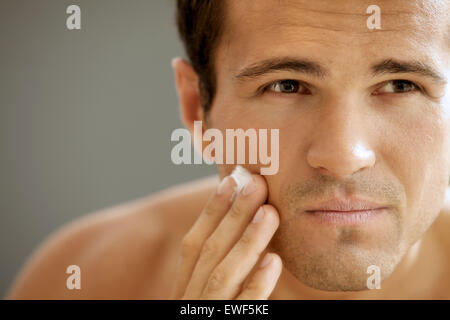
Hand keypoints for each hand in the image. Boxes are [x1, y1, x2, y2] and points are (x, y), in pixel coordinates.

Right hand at [170, 172, 281, 299]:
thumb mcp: (206, 299)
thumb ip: (218, 274)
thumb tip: (242, 229)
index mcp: (184, 289)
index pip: (194, 245)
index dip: (211, 211)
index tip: (229, 181)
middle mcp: (190, 299)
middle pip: (209, 252)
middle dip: (233, 215)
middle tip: (257, 183)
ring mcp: (206, 312)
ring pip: (223, 274)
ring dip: (247, 239)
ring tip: (269, 211)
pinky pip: (243, 307)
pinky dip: (258, 283)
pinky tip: (275, 260)